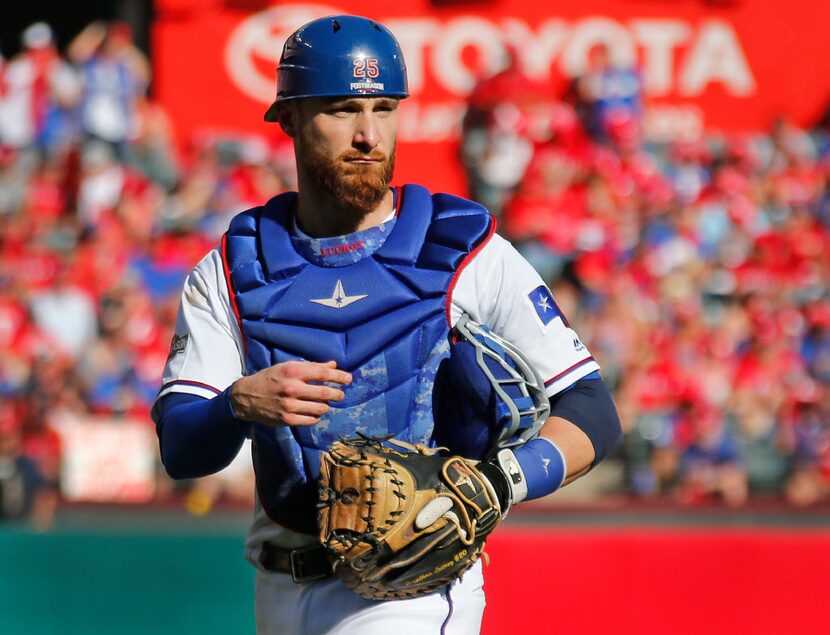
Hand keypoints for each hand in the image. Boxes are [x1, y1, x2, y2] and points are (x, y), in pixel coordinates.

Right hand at [230, 360, 351, 425]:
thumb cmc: (271, 378)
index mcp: (293, 371)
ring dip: (326, 406)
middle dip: (337, 394)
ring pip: (321, 408)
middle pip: (325, 393)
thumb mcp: (288, 366)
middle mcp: (292, 388)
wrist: (247, 397)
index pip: (322, 373)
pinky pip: (311, 420)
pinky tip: (313, 412)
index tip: (348, 379)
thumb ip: (311, 366)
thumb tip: (333, 365)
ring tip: (324, 403)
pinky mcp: (287, 419)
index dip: (339, 376)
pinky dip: (316, 416)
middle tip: (340, 394)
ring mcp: (289, 405)